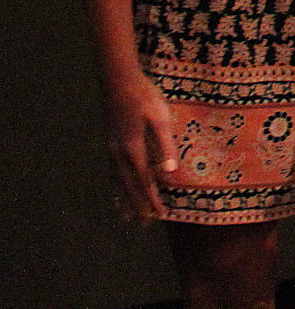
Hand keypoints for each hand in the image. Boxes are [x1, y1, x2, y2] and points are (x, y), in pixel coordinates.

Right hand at [104, 69, 174, 221]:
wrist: (119, 82)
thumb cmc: (144, 97)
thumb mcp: (160, 118)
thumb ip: (165, 146)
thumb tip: (169, 173)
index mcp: (134, 150)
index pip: (146, 181)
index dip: (153, 199)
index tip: (160, 216)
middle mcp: (119, 155)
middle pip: (130, 187)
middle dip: (139, 206)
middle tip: (145, 226)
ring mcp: (112, 150)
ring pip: (118, 182)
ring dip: (125, 201)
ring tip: (127, 219)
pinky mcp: (111, 144)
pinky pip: (113, 173)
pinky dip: (116, 187)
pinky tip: (117, 192)